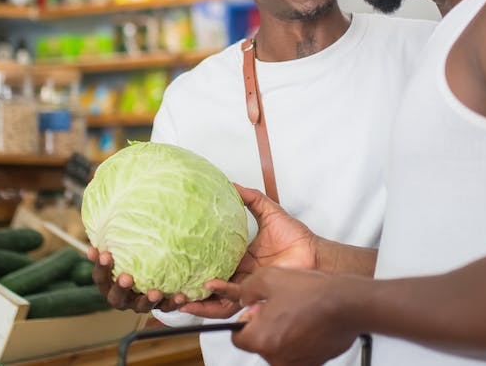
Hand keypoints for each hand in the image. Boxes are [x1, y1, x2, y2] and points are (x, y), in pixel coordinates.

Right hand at [86, 247, 186, 312]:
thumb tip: (102, 227)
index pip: (100, 277)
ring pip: (141, 306)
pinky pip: (165, 307)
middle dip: (121, 288)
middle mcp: (121, 298)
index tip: (106, 254)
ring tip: (155, 292)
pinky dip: (172, 303)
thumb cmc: (127, 264)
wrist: (146, 285)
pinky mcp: (156, 308)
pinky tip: (181, 296)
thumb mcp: (118, 256)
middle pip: (116, 297)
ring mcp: (138, 305)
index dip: (102, 267)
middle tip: (127, 278)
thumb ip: (112, 246)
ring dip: (148, 300)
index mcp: (108, 285)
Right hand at [179, 184, 318, 318]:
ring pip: (215, 299)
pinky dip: (214, 303)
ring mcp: (245, 287)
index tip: (176, 258)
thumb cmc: (295, 236)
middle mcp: (239, 274)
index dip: (194, 263)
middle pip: (209, 285)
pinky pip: (230, 304)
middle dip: (190, 288)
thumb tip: (231, 182)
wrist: (314, 254)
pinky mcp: (254, 295)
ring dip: (197, 302)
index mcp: (239, 257)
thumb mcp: (268, 211)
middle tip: (171, 285)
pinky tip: (203, 296)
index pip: (211, 262)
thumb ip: (250, 198)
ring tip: (179, 299)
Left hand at [210, 267, 359, 365]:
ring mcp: (296, 362)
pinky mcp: (314, 363)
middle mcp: (276, 357)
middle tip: (282, 306)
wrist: (348, 304)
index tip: (257, 310)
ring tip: (300, 311)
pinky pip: (299, 352)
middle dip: (267, 326)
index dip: (247, 320)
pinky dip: (302, 339)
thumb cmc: (312, 293)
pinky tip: (311, 321)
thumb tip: (244, 298)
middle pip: (260, 343)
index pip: (237, 337)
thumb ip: (247, 289)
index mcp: (260, 339)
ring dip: (284, 332)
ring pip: (280, 347)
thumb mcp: (269, 277)